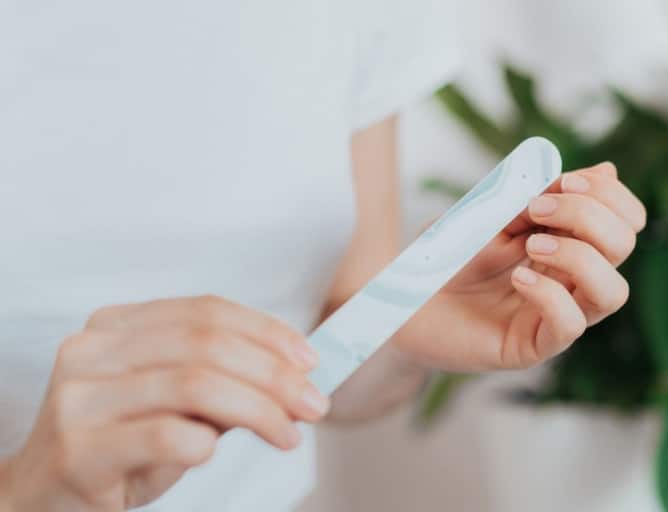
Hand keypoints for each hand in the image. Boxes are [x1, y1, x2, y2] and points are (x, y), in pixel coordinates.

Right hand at [0, 296, 327, 510]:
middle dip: (274, 374)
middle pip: (207, 344)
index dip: (268, 332)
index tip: (309, 361)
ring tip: (288, 434)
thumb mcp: (169, 404)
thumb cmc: (117, 448)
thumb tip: (295, 376)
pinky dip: (206, 445)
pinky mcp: (80, 449)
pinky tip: (213, 455)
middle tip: (313, 405)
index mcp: (115, 327)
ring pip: (195, 384)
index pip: (206, 311)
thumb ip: (220, 382)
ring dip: (259, 410)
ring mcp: (80, 399)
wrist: (39, 499)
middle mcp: (91, 351)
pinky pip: (168, 435)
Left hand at [393, 162, 645, 370]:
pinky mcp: (531, 346)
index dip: (609, 196)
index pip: (626, 222)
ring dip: (579, 257)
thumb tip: (607, 170)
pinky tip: (517, 279)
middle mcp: (572, 281)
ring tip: (531, 245)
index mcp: (571, 243)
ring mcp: (555, 315)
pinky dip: (549, 295)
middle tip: (538, 208)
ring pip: (613, 292)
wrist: (400, 292)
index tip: (567, 180)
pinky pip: (569, 326)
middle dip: (589, 216)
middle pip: (624, 247)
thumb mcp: (498, 209)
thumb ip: (548, 192)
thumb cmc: (448, 251)